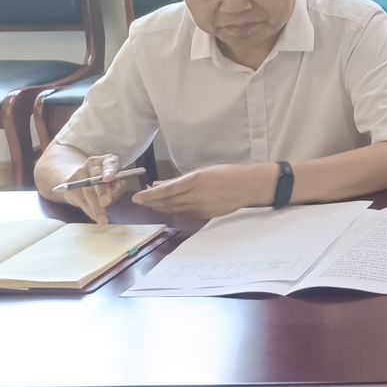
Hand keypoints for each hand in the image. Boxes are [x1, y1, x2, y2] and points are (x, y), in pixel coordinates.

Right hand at [53, 154, 128, 223]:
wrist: (83, 180)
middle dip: (101, 191)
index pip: (110, 163)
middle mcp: (92, 164)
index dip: (109, 171)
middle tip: (106, 202)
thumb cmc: (107, 182)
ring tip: (102, 219)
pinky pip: (80, 199)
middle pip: (96, 178)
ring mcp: (80, 172)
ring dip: (95, 207)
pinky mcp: (70, 184)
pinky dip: (89, 210)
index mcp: (107, 160)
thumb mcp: (117, 182)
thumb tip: (115, 188)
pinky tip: (94, 217)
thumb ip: (118, 185)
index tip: (108, 178)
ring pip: (87, 191)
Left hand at [132, 163, 278, 218]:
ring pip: (174, 210)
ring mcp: (200, 207)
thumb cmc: (228, 174)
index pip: (166, 191)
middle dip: (152, 203)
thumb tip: (162, 184)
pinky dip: (173, 211)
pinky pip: (184, 213)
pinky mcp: (205, 214)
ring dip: (160, 208)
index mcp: (195, 180)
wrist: (249, 186)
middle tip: (140, 201)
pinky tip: (168, 209)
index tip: (137, 197)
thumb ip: (182, 180)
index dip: (149, 195)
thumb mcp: (203, 171)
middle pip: (167, 202)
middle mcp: (196, 195)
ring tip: (151, 205)